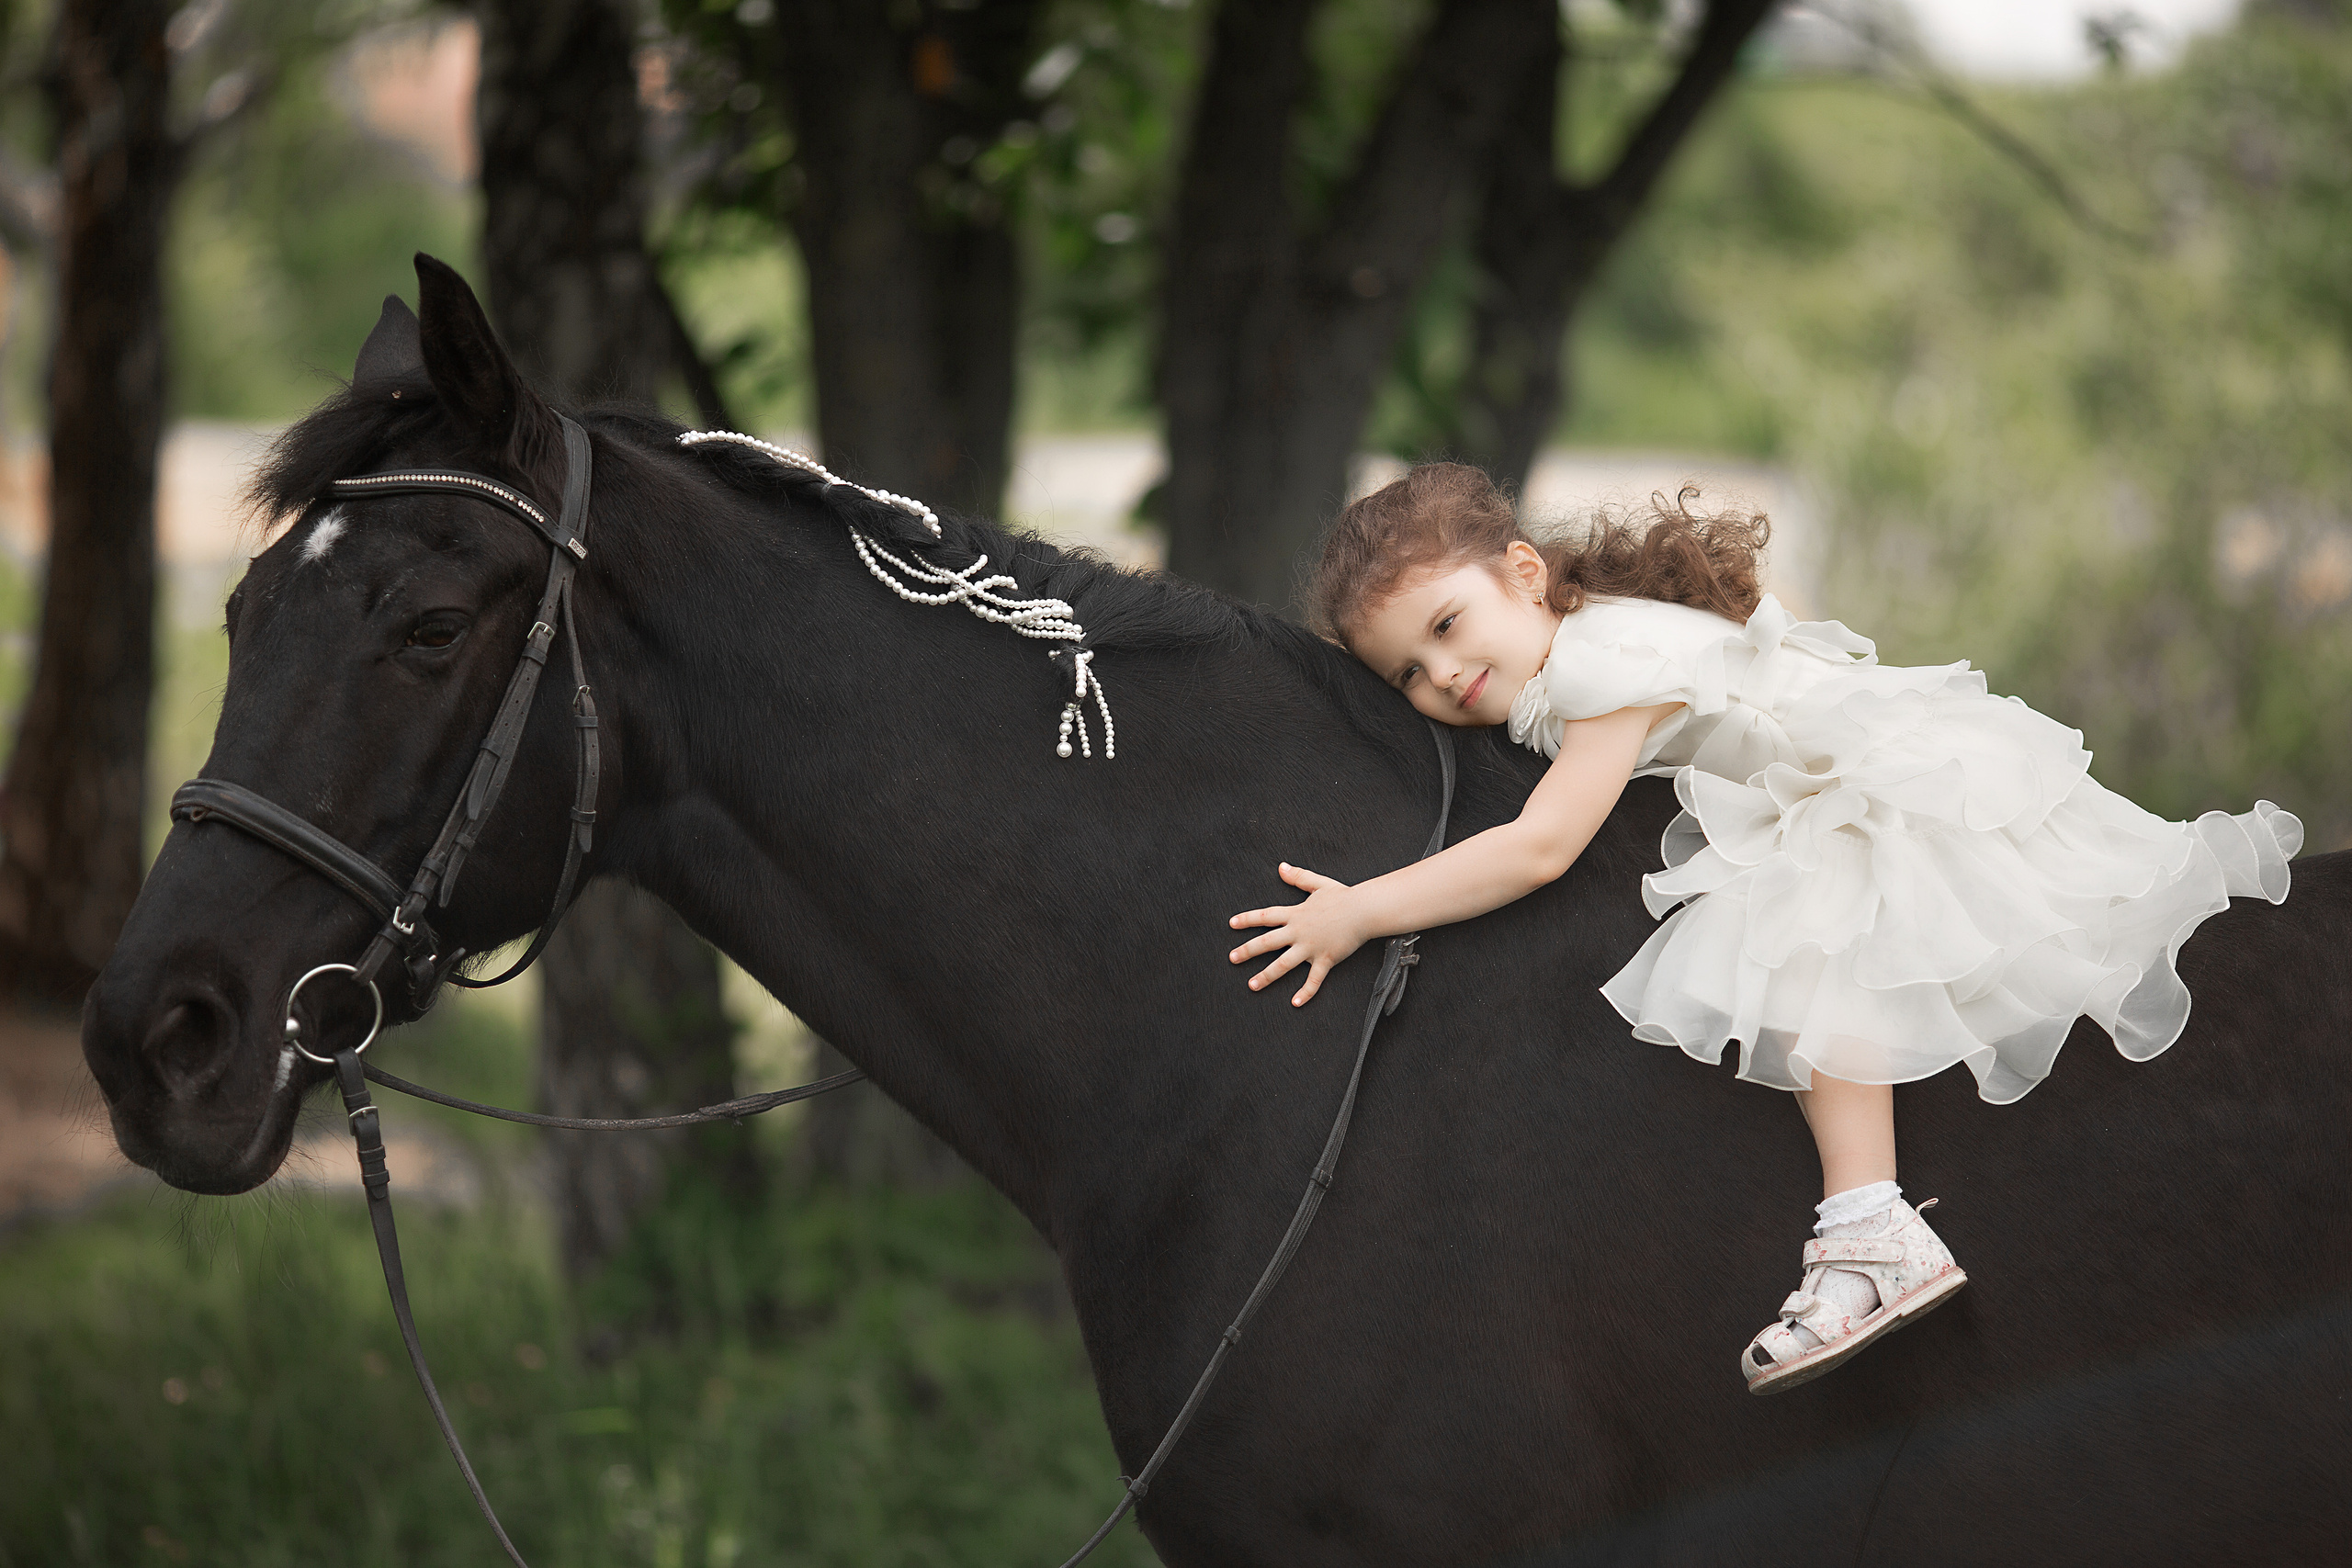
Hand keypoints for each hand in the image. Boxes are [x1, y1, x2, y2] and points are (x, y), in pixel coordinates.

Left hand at [1228, 863, 1366, 1005]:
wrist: (1364, 910)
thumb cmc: (1343, 897)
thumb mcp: (1318, 884)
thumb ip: (1298, 877)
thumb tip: (1281, 867)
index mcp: (1296, 914)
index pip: (1266, 916)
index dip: (1248, 919)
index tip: (1232, 924)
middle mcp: (1299, 932)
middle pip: (1268, 942)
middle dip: (1248, 951)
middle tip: (1232, 958)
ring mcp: (1311, 947)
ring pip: (1284, 964)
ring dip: (1266, 975)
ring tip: (1252, 985)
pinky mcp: (1325, 959)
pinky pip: (1314, 979)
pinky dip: (1306, 992)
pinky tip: (1295, 1002)